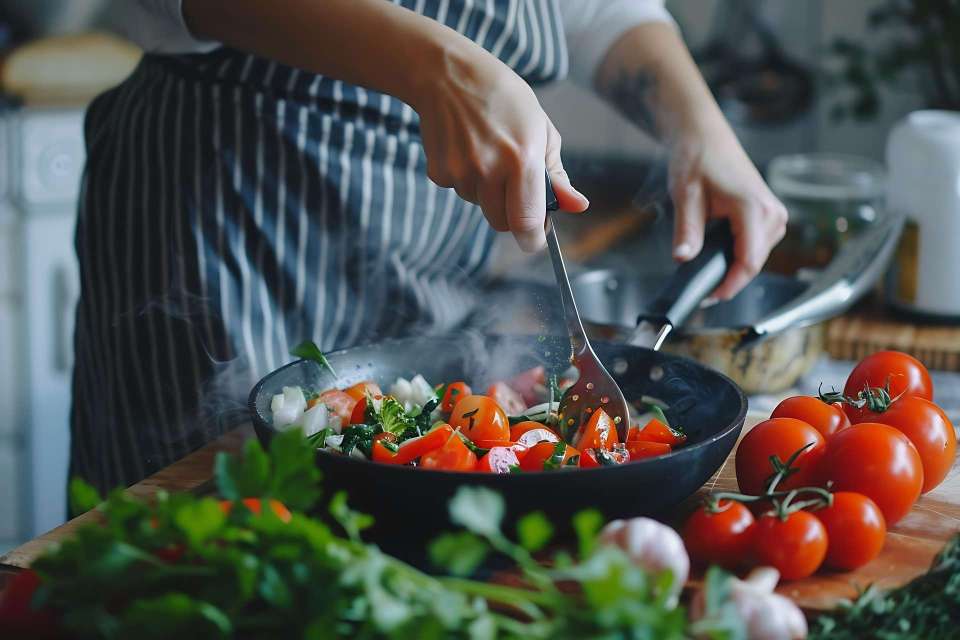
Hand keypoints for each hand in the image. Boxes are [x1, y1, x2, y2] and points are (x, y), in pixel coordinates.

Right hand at [410, 41, 588, 251]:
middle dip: (511, 212)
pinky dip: (465, 179)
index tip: (537, 237)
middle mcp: (490, 170)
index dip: (533, 238)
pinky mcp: (439, 173)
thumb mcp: (541, 129)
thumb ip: (557, 175)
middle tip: (512, 181)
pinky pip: (458, 191)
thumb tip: (577, 206)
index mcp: (523, 159)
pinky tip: (466, 149)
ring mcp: (461, 173)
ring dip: (487, 191)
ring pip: (480, 206)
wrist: (449, 75)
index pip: (527, 222)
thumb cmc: (503, 99)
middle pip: (502, 223)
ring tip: (487, 152)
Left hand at [668, 120, 787, 299]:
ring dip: (733, 266)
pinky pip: (757, 246)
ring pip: (756, 257)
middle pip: (753, 264)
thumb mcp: (686, 196)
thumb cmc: (697, 158)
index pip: (748, 262)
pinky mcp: (769, 216)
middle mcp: (771, 213)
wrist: (705, 136)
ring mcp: (774, 215)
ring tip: (705, 267)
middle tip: (700, 287)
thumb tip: (683, 258)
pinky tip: (719, 252)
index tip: (709, 297)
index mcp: (754, 208)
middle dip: (728, 278)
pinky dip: (738, 254)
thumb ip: (687, 231)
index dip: (729, 285)